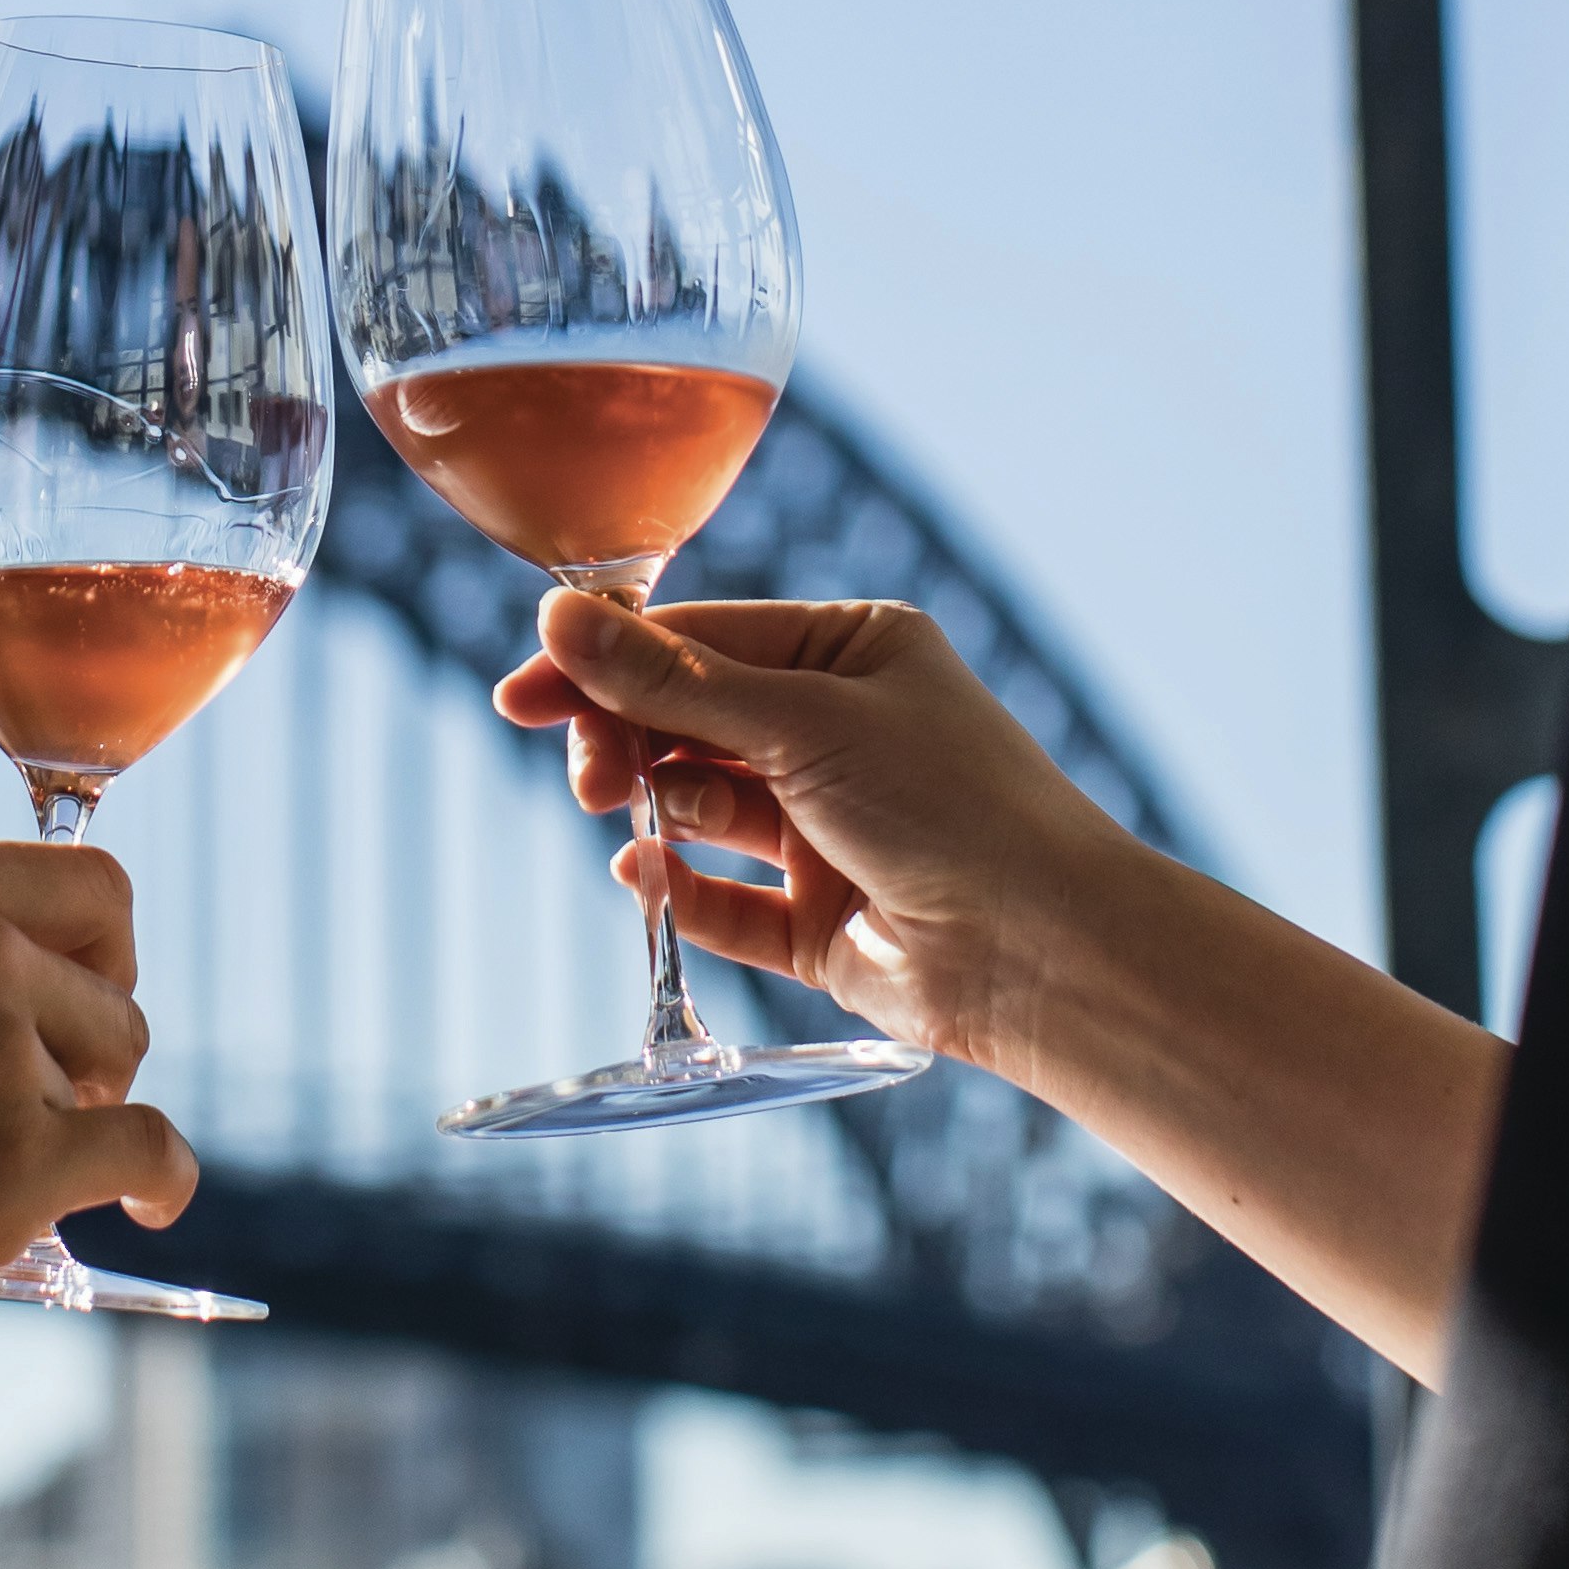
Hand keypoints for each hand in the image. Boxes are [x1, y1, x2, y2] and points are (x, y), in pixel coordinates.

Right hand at [0, 833, 193, 1322]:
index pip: (98, 888)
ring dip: (80, 1124)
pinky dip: (162, 1185)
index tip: (75, 1003)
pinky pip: (148, 1156)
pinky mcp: (12, 1162)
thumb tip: (9, 970)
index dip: (101, 957)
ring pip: (119, 1085)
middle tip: (33, 1103)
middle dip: (87, 1052)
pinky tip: (151, 1208)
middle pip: (115, 994)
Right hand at [492, 594, 1140, 1081]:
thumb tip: (558, 617)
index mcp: (850, 654)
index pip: (700, 640)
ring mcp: (828, 830)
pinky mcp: (820, 922)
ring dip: (655, 811)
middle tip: (585, 776)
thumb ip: (670, 682)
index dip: (606, 664)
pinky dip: (679, 890)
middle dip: (625, 742)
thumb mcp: (799, 722)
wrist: (1045, 952)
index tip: (523, 692)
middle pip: (688, 723)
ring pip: (700, 809)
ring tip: (626, 820)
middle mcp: (838, 733)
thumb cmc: (949, 805)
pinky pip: (725, 901)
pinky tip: (644, 881)